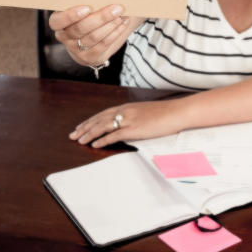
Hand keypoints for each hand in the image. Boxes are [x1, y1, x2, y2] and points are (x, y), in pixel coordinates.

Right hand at [48, 4, 136, 67]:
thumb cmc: (87, 15)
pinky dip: (115, 32)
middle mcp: (64, 36)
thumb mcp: (81, 6)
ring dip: (111, 25)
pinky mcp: (89, 57)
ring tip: (122, 14)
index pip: (57, 21)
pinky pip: (103, 44)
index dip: (70, 16)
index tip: (87, 8)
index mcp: (57, 22)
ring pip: (93, 37)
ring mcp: (75, 49)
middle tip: (117, 8)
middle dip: (101, 18)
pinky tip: (123, 23)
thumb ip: (86, 0)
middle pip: (80, 29)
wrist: (90, 40)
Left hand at [69, 99, 188, 147]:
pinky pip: (114, 135)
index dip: (90, 121)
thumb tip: (129, 125)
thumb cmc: (166, 114)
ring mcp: (129, 120)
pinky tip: (94, 144)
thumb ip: (135, 117)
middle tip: (73, 135)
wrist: (177, 112)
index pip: (103, 114)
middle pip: (99, 119)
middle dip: (84, 127)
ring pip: (103, 126)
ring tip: (79, 140)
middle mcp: (125, 111)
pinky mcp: (134, 129)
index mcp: (128, 107)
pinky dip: (102, 139)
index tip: (80, 126)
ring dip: (89, 133)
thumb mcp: (147, 113)